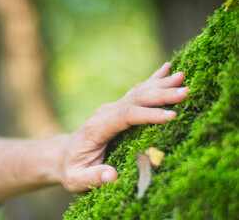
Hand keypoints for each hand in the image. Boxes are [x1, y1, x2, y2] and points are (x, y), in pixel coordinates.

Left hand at [58, 62, 188, 192]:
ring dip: (160, 85)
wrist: (63, 155)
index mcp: (96, 129)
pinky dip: (152, 80)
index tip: (171, 116)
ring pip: (138, 92)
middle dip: (160, 95)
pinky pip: (136, 92)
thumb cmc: (72, 168)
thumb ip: (93, 177)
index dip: (147, 115)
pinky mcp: (117, 108)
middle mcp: (104, 114)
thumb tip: (112, 175)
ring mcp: (111, 109)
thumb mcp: (76, 179)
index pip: (124, 117)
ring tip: (182, 77)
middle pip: (134, 100)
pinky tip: (166, 69)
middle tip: (186, 91)